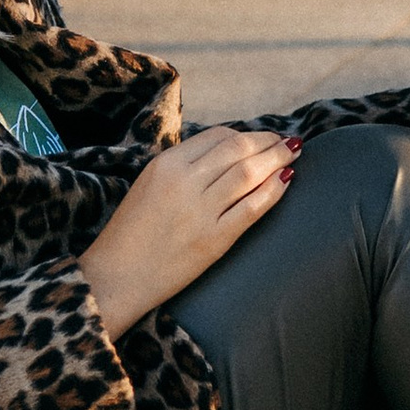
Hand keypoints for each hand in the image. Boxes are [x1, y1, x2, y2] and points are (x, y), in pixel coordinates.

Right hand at [77, 127, 298, 337]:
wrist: (117, 276)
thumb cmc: (130, 233)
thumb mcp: (148, 184)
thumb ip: (182, 166)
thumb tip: (225, 153)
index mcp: (166, 163)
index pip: (218, 136)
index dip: (246, 134)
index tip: (262, 138)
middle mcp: (185, 181)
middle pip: (238, 149)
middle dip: (268, 142)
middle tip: (287, 141)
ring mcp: (201, 211)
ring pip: (249, 173)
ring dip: (277, 160)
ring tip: (292, 154)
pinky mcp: (214, 239)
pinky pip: (252, 208)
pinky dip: (273, 191)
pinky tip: (286, 181)